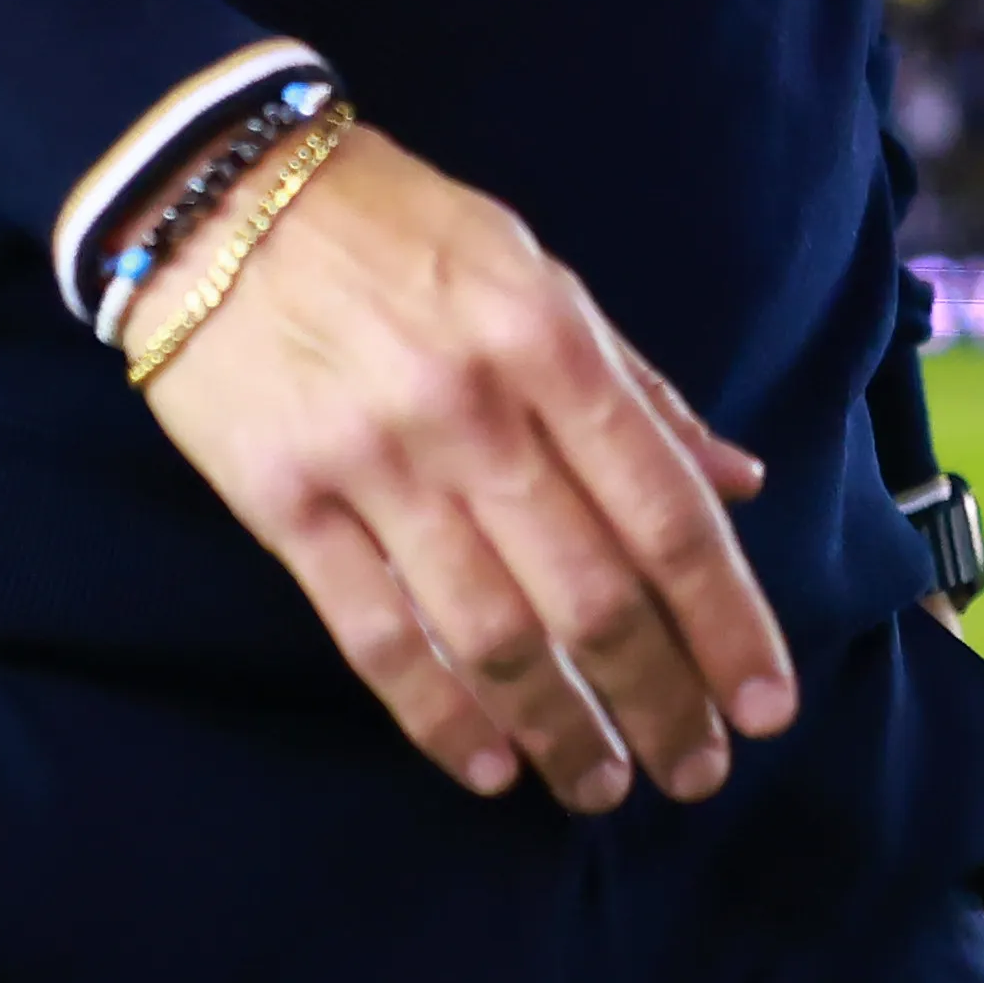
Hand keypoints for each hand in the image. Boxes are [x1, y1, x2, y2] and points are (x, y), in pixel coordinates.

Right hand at [129, 117, 796, 811]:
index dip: (725, 618)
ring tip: (605, 787)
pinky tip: (489, 766)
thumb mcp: (539, 273)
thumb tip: (738, 481)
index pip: (664, 510)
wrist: (218, 195)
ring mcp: (374, 463)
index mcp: (551, 343)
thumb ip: (640, 387)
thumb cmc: (400, 229)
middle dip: (658, 698)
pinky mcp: (285, 504)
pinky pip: (374, 634)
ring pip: (490, 633)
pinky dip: (438, 714)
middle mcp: (473, 411)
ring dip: (561, 728)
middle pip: (590, 592)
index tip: (765, 703)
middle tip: (698, 772)